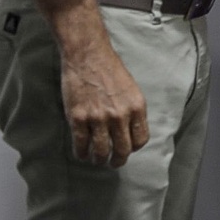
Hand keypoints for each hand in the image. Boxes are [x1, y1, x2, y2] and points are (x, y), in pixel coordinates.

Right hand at [60, 46, 149, 166]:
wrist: (89, 56)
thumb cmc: (111, 71)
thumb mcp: (132, 90)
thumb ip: (132, 111)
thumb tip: (129, 131)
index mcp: (137, 107)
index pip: (140, 139)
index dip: (134, 148)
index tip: (128, 149)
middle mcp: (120, 115)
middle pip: (123, 150)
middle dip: (118, 160)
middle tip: (113, 163)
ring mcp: (99, 118)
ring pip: (101, 151)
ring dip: (99, 159)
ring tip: (97, 160)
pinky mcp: (79, 118)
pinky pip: (81, 144)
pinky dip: (82, 153)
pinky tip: (82, 153)